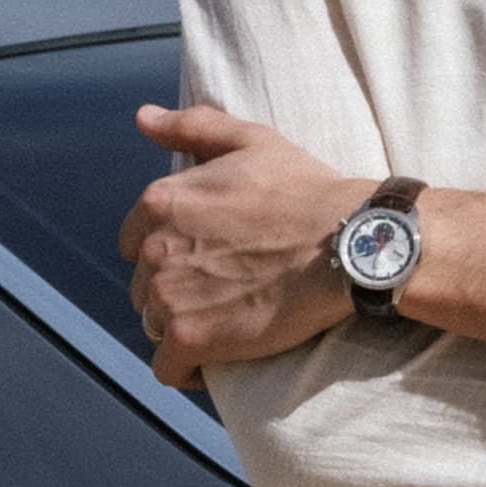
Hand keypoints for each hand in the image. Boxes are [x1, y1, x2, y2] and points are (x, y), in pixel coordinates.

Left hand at [122, 104, 365, 388]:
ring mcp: (169, 296)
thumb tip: (143, 117)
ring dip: (182, 326)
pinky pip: (167, 368)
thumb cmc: (306, 191)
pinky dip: (185, 369)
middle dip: (176, 288)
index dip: (171, 250)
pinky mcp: (190, 338)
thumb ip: (192, 127)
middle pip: (145, 284)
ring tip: (226, 321)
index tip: (207, 257)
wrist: (348, 244)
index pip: (136, 240)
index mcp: (162, 201)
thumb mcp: (252, 141)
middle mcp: (155, 249)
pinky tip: (212, 362)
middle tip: (225, 290)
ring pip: (154, 323)